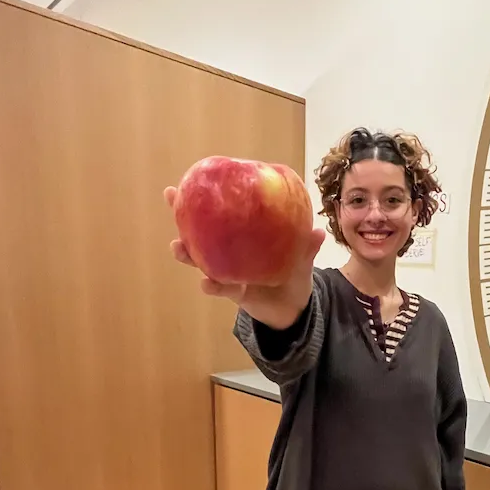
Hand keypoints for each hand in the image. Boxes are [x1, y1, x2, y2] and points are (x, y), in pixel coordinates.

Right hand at [165, 186, 324, 329]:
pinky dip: (213, 285)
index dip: (200, 199)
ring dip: (188, 254)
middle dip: (183, 218)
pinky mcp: (233, 292)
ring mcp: (228, 271)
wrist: (294, 307)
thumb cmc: (292, 272)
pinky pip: (220, 287)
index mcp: (242, 236)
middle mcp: (229, 251)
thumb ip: (305, 246)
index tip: (182, 183)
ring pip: (202, 260)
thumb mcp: (301, 256)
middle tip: (172, 202)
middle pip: (200, 232)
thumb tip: (316, 231)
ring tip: (177, 247)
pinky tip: (206, 283)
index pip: (220, 214)